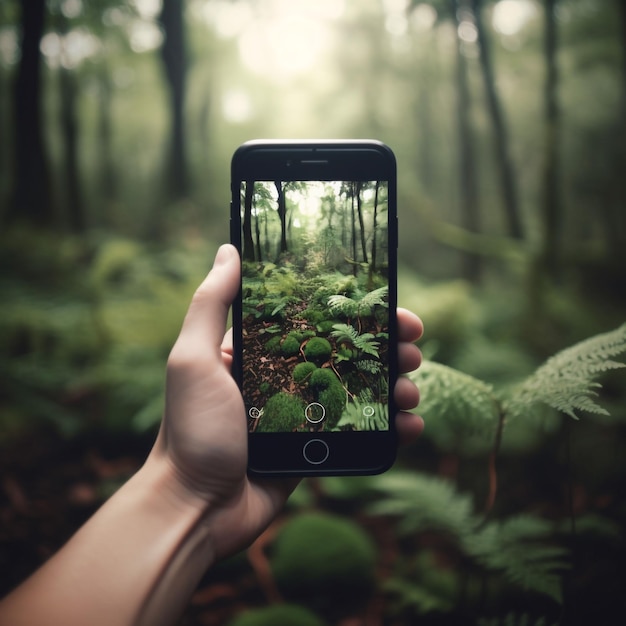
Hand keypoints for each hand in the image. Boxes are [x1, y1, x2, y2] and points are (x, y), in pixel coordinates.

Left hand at [152, 244, 423, 559]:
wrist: (194, 508)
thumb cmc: (191, 429)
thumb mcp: (193, 359)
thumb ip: (211, 303)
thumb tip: (229, 249)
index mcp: (261, 353)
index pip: (319, 322)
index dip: (356, 313)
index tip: (391, 308)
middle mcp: (286, 379)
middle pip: (347, 355)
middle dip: (385, 350)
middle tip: (413, 350)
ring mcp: (304, 416)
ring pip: (360, 392)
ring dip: (395, 388)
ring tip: (412, 391)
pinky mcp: (315, 450)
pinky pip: (359, 434)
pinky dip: (389, 429)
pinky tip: (410, 426)